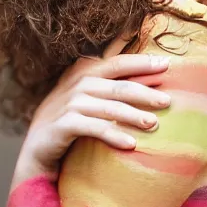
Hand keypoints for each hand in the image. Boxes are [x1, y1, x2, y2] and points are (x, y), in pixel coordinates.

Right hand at [10, 53, 170, 188]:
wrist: (38, 145)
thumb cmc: (71, 116)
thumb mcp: (88, 93)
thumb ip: (111, 81)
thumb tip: (149, 73)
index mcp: (86, 70)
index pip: (119, 62)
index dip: (142, 62)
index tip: (166, 63)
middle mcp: (79, 83)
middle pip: (119, 85)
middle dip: (145, 92)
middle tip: (168, 101)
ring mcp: (70, 103)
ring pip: (110, 107)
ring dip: (134, 115)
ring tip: (154, 124)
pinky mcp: (65, 124)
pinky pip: (95, 129)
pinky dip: (114, 135)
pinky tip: (131, 144)